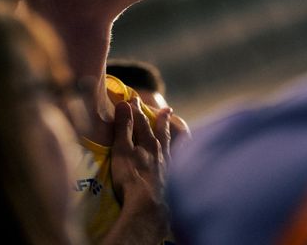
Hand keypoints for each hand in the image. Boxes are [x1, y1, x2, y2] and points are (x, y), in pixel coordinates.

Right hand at [106, 98, 170, 243]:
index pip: (140, 121)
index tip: (133, 99)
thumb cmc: (131, 178)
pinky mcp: (174, 183)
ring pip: (172, 147)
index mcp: (148, 143)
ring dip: (173, 137)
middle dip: (161, 120)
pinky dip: (183, 159)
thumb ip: (123, 127)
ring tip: (181, 130)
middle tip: (168, 110)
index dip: (135, 110)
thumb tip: (124, 103)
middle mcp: (161, 152)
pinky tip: (184, 160)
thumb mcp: (122, 150)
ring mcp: (169, 168)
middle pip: (161, 132)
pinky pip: (181, 166)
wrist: (150, 208)